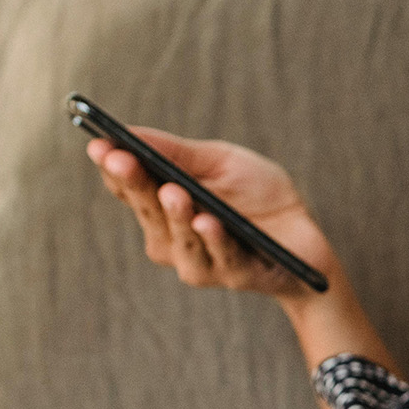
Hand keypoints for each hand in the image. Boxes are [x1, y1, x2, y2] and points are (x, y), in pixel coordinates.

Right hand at [87, 128, 334, 298]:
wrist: (308, 238)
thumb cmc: (260, 197)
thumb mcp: (221, 162)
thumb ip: (178, 153)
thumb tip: (127, 132)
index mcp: (163, 206)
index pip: (128, 188)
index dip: (114, 168)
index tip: (100, 145)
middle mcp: (173, 239)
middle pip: (148, 212)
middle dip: (136, 185)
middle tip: (124, 160)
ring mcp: (201, 262)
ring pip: (181, 241)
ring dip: (176, 216)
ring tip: (173, 192)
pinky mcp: (235, 276)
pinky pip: (222, 259)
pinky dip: (214, 241)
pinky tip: (208, 222)